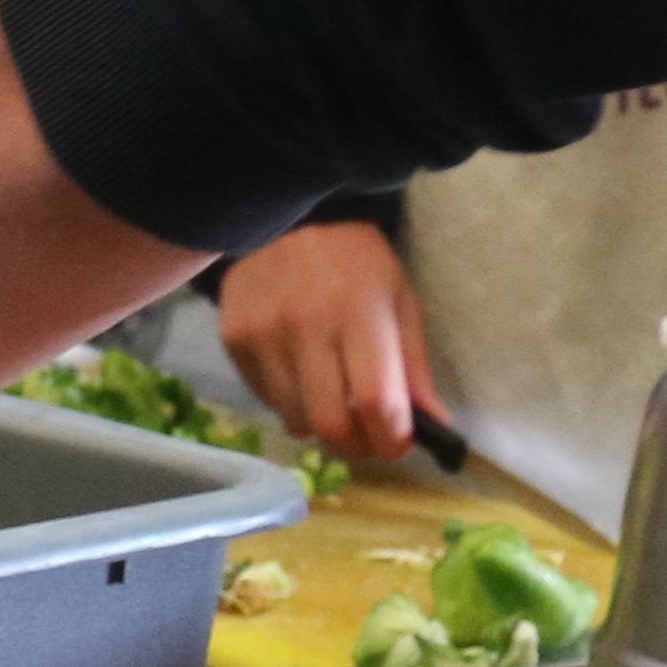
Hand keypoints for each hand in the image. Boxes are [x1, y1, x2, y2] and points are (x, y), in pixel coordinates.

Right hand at [218, 221, 439, 459]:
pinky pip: (267, 400)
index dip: (391, 438)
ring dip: (322, 425)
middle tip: (367, 439)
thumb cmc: (356, 264)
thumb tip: (433, 427)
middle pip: (330, 423)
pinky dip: (291, 403)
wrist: (284, 221)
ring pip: (295, 419)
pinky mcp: (233, 340)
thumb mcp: (400, 302)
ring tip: (335, 403)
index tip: (398, 445)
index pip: (376, 401)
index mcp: (360, 312)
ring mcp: (263, 334)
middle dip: (356, 445)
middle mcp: (306, 324)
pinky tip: (302, 377)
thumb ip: (414, 368)